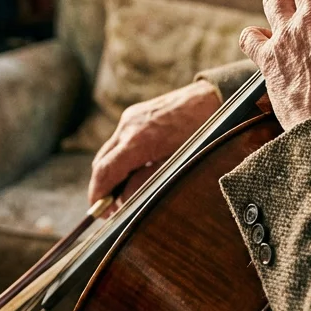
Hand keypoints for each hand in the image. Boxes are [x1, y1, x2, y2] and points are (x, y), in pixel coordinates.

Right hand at [87, 79, 222, 204]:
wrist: (213, 98)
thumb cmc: (201, 135)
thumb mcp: (176, 167)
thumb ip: (145, 184)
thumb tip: (123, 201)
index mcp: (137, 141)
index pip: (104, 171)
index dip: (97, 194)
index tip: (98, 212)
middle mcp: (128, 126)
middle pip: (101, 162)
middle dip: (102, 186)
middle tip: (111, 207)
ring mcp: (131, 117)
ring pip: (109, 151)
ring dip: (112, 171)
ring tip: (126, 189)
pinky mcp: (136, 113)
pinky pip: (120, 140)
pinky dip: (122, 157)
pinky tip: (137, 168)